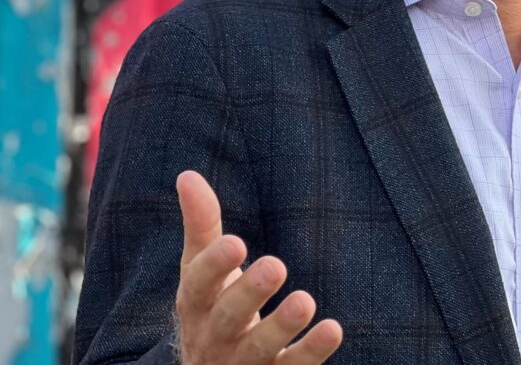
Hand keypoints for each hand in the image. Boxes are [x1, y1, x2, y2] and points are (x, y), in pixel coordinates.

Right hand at [175, 170, 343, 363]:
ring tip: (305, 301)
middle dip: (249, 293)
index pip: (197, 285)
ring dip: (280, 327)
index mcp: (195, 304)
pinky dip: (310, 352)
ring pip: (258, 349)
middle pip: (227, 317)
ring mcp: (242, 363)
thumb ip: (200, 225)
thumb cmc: (211, 306)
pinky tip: (333, 329)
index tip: (236, 242)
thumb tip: (187, 174)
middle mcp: (214, 337)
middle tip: (276, 265)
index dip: (214, 265)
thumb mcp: (200, 268)